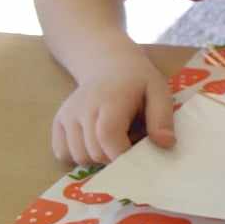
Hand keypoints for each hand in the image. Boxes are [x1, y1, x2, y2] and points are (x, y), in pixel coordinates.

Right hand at [50, 55, 174, 165]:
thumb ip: (162, 118)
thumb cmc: (137, 82)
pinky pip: (63, 153)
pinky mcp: (58, 122)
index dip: (123, 155)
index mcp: (110, 100)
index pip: (108, 136)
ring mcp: (67, 115)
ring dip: (99, 158)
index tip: (138, 156)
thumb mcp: (158, 92)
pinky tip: (95, 143)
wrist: (108, 65)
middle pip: (95, 152)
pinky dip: (79, 156)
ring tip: (113, 140)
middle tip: (129, 143)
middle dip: (116, 158)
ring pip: (79, 157)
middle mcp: (83, 108)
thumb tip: (166, 143)